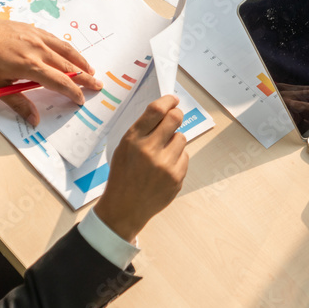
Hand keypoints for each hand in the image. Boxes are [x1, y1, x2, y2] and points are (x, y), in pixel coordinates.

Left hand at [0, 17, 101, 125]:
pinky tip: (72, 55)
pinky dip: (68, 49)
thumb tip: (35, 120)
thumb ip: (19, 103)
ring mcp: (37, 37)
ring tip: (91, 70)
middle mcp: (37, 50)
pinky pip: (57, 40)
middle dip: (84, 77)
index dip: (73, 92)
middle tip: (97, 85)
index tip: (81, 100)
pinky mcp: (34, 29)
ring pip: (66, 50)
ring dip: (80, 61)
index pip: (59, 81)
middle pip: (68, 66)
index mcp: (29, 65)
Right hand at [94, 95, 187, 241]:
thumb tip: (165, 111)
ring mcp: (165, 164)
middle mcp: (149, 150)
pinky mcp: (176, 177)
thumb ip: (143, 130)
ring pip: (181, 138)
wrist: (124, 208)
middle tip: (174, 118)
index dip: (168, 100)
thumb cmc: (123, 175)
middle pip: (175, 118)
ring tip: (162, 154)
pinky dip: (177, 159)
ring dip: (174, 141)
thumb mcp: (124, 148)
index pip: (156, 110)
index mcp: (133, 140)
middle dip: (176, 115)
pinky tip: (164, 169)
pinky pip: (185, 156)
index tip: (173, 100)